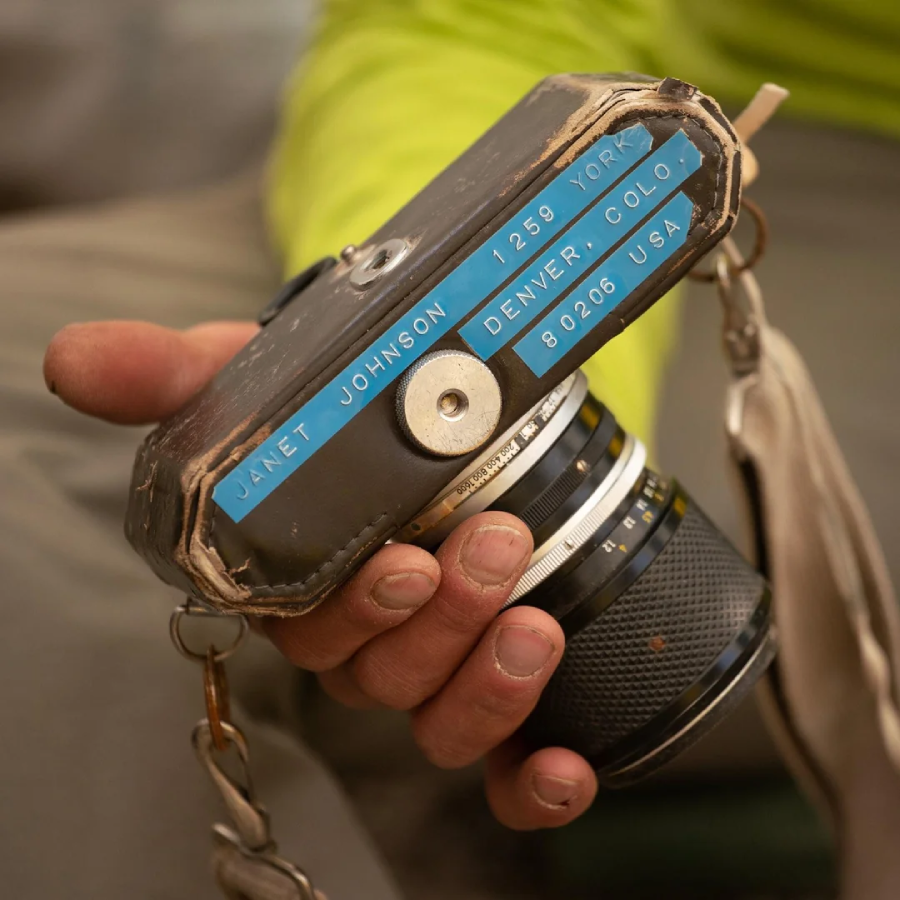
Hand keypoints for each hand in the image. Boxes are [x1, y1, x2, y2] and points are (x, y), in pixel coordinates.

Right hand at [45, 319, 598, 827]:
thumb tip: (73, 359)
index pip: (307, 626)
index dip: (354, 608)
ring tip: (534, 625)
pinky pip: (501, 766)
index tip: (404, 563)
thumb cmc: (339, 405)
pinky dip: (530, 780)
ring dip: (489, 689)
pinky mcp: (497, 690)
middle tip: (490, 548)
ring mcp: (431, 668)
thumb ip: (175, 374)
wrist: (448, 408)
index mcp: (302, 584)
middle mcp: (363, 640)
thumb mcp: (262, 376)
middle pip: (382, 674)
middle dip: (439, 625)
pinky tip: (565, 767)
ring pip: (439, 719)